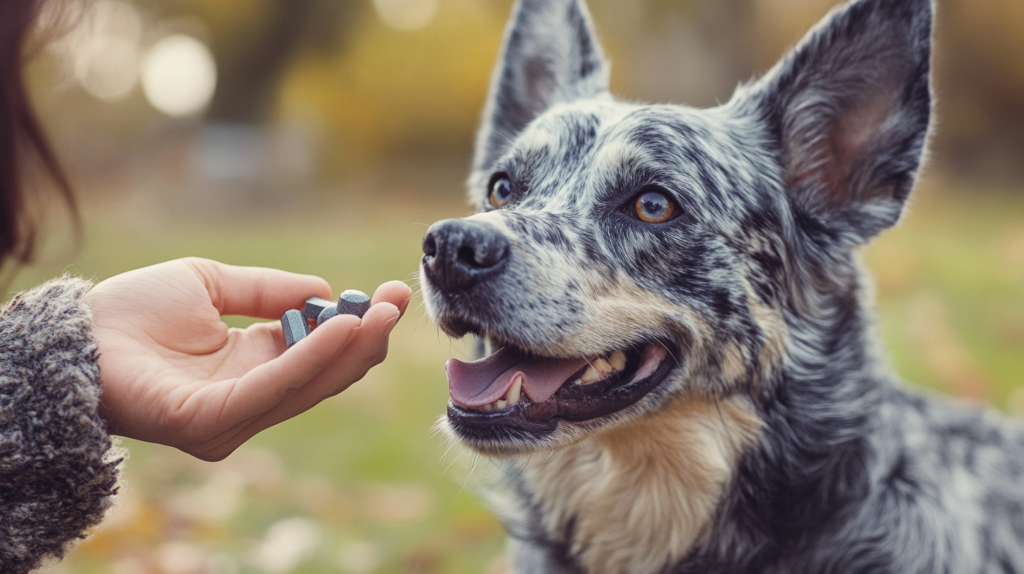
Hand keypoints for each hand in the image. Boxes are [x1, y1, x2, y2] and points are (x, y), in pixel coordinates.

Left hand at [84, 257, 411, 460]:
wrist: (74, 333)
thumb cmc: (132, 311)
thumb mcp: (212, 284)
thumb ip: (268, 291)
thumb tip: (324, 292)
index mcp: (251, 368)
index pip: (319, 356)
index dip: (356, 328)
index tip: (390, 294)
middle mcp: (250, 399)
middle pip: (325, 376)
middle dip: (366, 339)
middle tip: (398, 301)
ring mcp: (234, 417)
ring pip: (309, 385)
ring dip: (350, 347)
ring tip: (381, 312)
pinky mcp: (213, 422)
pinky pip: (275, 388)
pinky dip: (313, 358)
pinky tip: (343, 327)